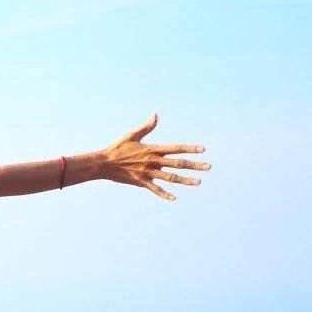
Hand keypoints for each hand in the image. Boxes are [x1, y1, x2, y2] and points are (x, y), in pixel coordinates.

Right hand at [95, 113, 210, 200]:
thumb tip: (155, 114)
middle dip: (194, 165)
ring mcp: (147, 173)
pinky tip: (174, 198)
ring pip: (170, 178)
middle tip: (208, 167)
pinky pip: (155, 189)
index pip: (176, 148)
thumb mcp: (132, 135)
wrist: (103, 163)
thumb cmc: (117, 148)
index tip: (203, 150)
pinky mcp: (141, 182)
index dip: (190, 148)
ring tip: (199, 182)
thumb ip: (146, 126)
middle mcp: (152, 161)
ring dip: (185, 180)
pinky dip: (164, 194)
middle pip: (178, 163)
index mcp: (152, 149)